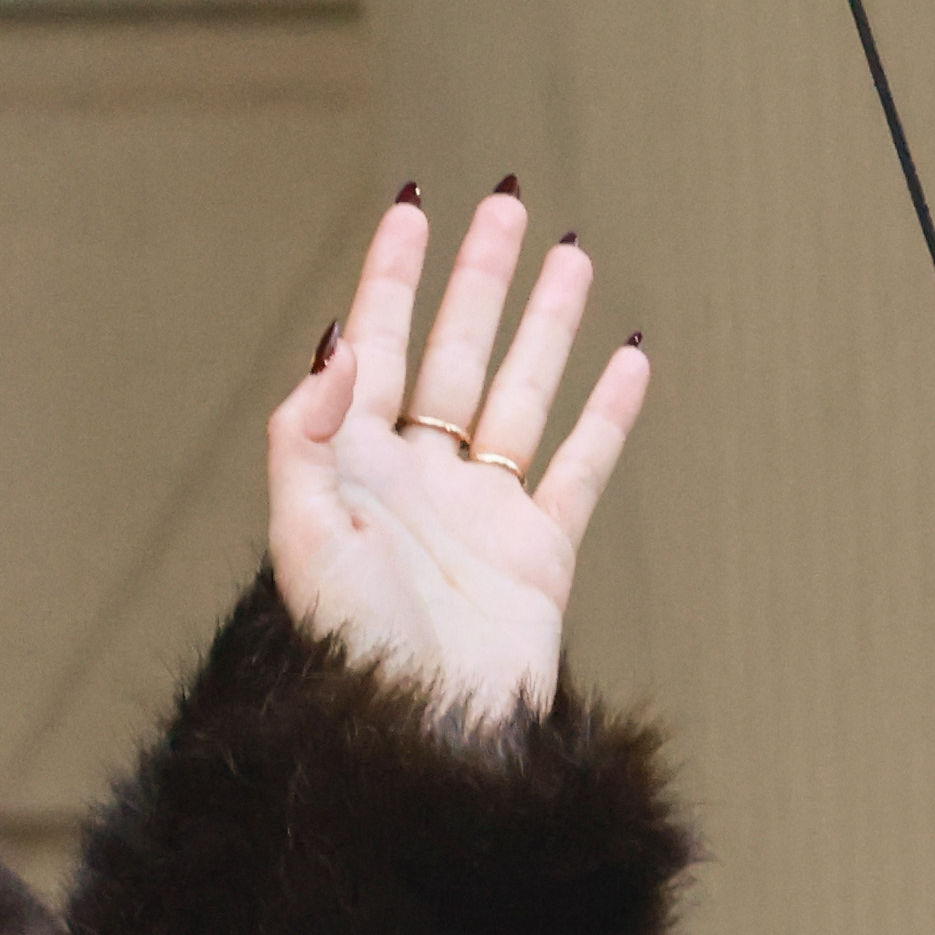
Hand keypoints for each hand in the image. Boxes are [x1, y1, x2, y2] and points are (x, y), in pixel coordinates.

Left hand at [269, 182, 650, 732]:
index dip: (391, 275)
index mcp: (352, 464)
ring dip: (546, 325)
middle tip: (507, 201)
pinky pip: (580, 464)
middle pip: (452, 350)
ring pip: (519, 391)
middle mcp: (417, 475)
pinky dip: (608, 413)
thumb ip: (306, 438)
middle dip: (478, 278)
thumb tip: (335, 348)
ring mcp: (481, 508)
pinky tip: (630, 358)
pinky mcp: (539, 549)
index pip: (373, 344)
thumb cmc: (352, 646)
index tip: (414, 207)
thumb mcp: (305, 536)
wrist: (424, 733)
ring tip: (573, 253)